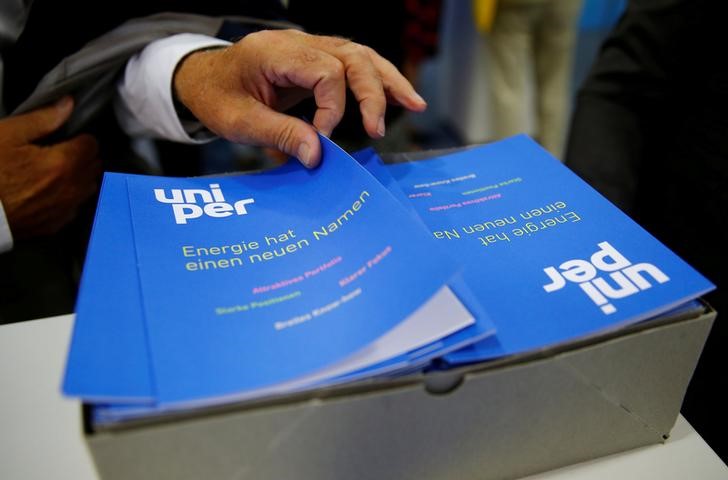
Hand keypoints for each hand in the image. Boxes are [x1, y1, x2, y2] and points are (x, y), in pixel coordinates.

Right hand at [0, 97, 100, 239]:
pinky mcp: (54, 225)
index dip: (80, 137)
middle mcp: (71, 190)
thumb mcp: (9, 135)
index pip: (92, 145)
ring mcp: (64, 210)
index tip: (67, 136)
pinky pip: (74, 207)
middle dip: (83, 156)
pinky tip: (50, 190)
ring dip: (79, 177)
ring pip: (88, 188)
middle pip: (93, 167)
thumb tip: (68, 104)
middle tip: (60, 150)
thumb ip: (43, 120)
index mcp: (63, 164)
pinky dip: (69, 196)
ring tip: (56, 170)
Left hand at [173, 29, 427, 167]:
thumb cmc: (216, 97)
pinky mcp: (318, 60)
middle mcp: (298, 43)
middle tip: (377, 130)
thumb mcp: (238, 122)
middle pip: (352, 57)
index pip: (325, 71)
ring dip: (387, 82)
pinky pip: (355, 64)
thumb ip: (279, 135)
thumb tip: (318, 156)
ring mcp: (311, 48)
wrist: (204, 78)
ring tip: (415, 105)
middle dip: (371, 94)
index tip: (321, 139)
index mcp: (274, 52)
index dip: (332, 109)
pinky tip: (399, 96)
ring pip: (361, 56)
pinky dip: (378, 81)